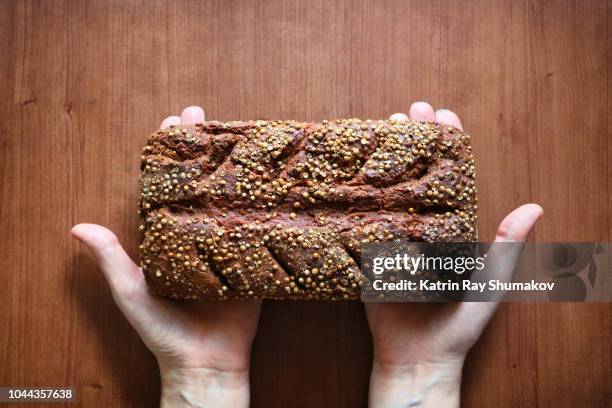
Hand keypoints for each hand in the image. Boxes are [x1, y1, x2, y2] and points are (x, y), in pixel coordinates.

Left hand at [72, 106, 260, 407]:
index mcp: (169, 237)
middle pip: (199, 181)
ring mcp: (228, 243)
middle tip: (200, 116)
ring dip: (231, 165)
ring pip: (229, 196)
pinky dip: (262, 201)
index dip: (169, 155)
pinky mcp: (252, 258)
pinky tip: (266, 177)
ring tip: (234, 133)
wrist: (205, 361)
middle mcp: (198, 234)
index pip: (167, 186)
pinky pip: (258, 225)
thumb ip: (112, 260)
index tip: (170, 124)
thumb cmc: (163, 331)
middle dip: (200, 148)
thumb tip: (78, 227)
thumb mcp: (132, 292)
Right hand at [365, 102, 543, 407]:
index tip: (444, 116)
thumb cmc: (459, 323)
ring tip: (385, 125)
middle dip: (414, 140)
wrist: (419, 358)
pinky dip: (359, 192)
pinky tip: (354, 169)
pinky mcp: (368, 252)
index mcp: (451, 227)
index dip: (448, 145)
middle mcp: (421, 226)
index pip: (450, 176)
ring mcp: (392, 237)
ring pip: (389, 188)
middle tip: (410, 109)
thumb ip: (506, 244)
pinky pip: (363, 218)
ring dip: (388, 157)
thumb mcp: (488, 282)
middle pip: (417, 173)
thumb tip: (534, 206)